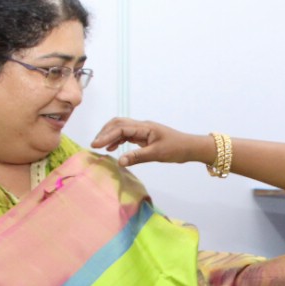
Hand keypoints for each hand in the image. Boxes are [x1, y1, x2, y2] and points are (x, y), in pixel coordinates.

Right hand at [91, 119, 208, 166]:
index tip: (95, 145)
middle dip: (104, 132)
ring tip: (100, 147)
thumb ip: (137, 157)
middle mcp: (142, 126)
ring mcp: (143, 130)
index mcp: (145, 127)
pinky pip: (127, 135)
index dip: (106, 136)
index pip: (121, 128)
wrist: (190, 147)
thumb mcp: (157, 154)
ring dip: (110, 135)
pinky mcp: (144, 136)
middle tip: (94, 145)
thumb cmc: (177, 149)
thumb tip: (119, 161)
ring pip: (121, 128)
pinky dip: (117, 140)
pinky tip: (112, 149)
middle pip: (118, 124)